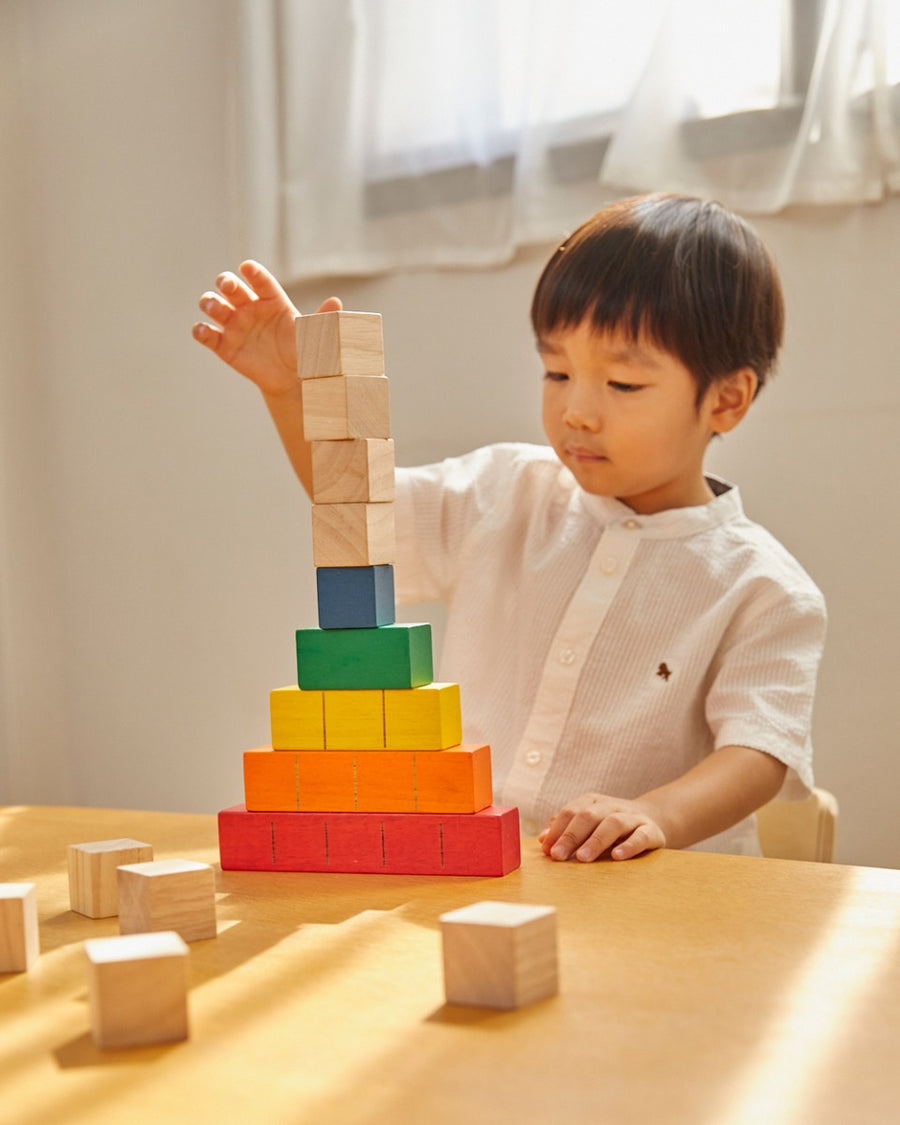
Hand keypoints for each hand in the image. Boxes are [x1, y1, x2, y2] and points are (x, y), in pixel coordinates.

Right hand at [192, 260, 341, 396]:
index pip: (260, 281)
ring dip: (210, 302)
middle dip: (225, 282)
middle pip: (231, 287)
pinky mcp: (223, 345)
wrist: (292, 379)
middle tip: (228, 285)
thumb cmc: (304, 351)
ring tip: (215, 308)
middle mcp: (250, 308)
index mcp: (272, 300)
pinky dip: (200, 331)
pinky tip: (203, 331)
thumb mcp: (316, 336)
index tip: (247, 267)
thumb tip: (336, 302)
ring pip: (214, 305)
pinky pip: (206, 334)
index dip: (253, 273)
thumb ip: (323, 319)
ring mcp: (234, 325)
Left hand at [539, 792, 666, 862]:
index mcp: (593, 802)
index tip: (546, 849)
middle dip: (571, 836)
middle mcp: (612, 806)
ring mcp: (633, 817)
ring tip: (582, 857)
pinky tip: (616, 856)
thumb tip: (543, 840)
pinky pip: (640, 836)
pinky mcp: (651, 831)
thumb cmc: (610, 826)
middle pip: (589, 816)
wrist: (652, 818)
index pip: (571, 812)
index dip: (557, 830)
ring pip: (613, 823)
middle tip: (558, 855)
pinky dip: (628, 845)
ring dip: (596, 840)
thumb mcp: (588, 823)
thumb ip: (566, 829)